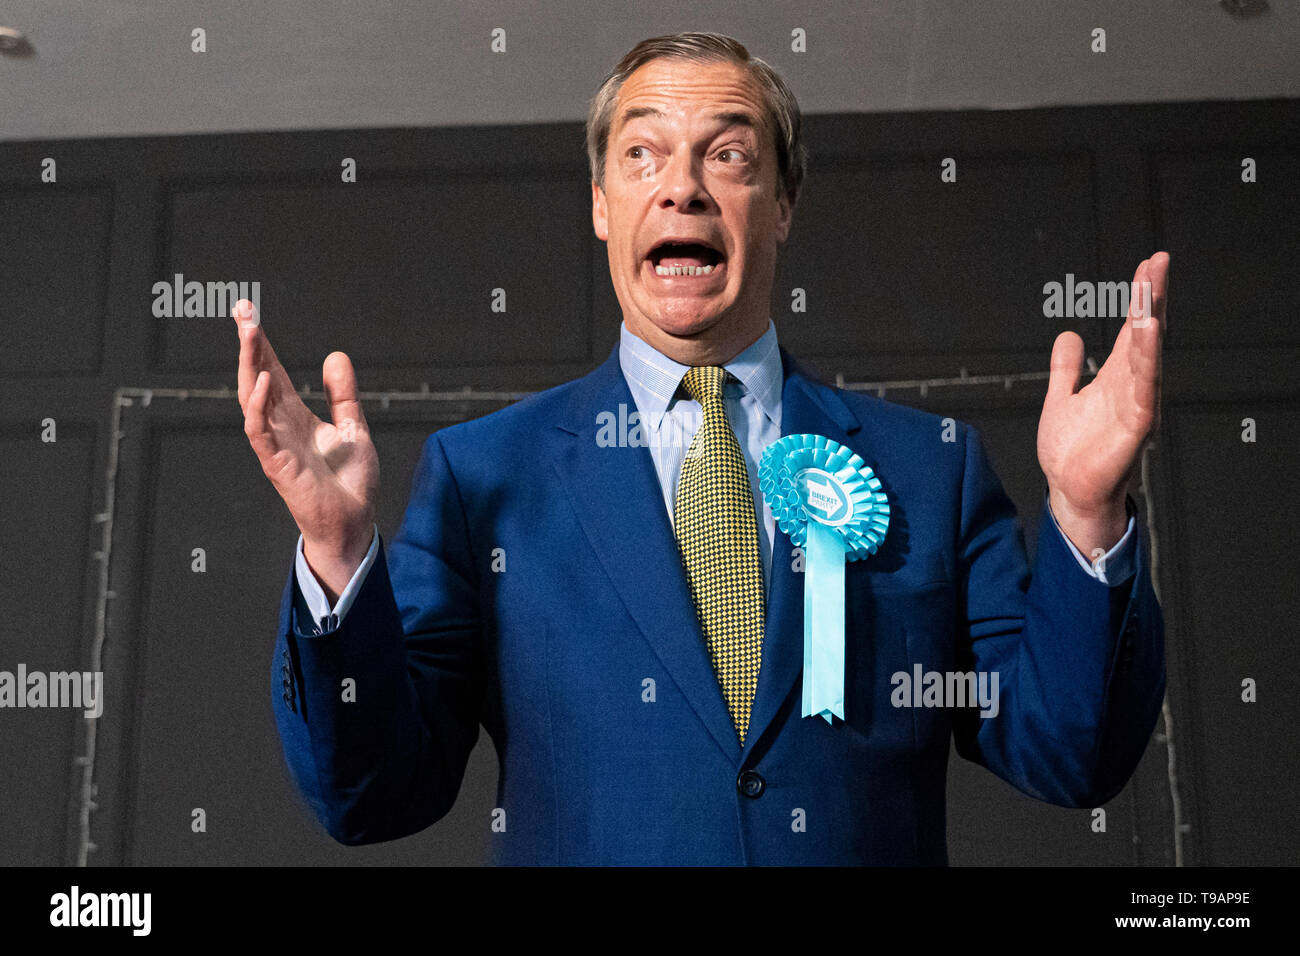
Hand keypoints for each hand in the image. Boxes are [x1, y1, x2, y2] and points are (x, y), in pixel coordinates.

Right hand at [232, 300, 378, 598]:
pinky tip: (262, 379)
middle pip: (257, 376)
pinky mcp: (277, 463)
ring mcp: (276, 444)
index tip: (251, 313)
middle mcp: (280, 426)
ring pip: (252, 397)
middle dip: (249, 343)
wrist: (354, 523)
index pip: (273, 371)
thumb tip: (336, 356)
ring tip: (249, 331)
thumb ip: (343, 395)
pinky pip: (260, 431)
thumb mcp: (352, 428)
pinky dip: (258, 406)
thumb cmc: (349, 484)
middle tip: (242, 309)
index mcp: (295, 417)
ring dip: (249, 363)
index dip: (263, 343)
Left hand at [1037, 253, 1168, 554]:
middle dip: (1151, 299)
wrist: (1069, 492)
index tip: (1148, 266)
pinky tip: (1146, 338)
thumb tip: (1069, 337)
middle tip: (1158, 263)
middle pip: (1146, 335)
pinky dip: (1147, 362)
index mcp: (1116, 378)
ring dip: (1150, 323)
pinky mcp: (1135, 427)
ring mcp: (1136, 405)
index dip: (1140, 299)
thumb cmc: (1072, 453)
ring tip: (1151, 292)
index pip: (1133, 330)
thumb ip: (1066, 368)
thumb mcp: (1061, 398)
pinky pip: (1144, 389)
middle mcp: (1132, 387)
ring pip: (1148, 357)